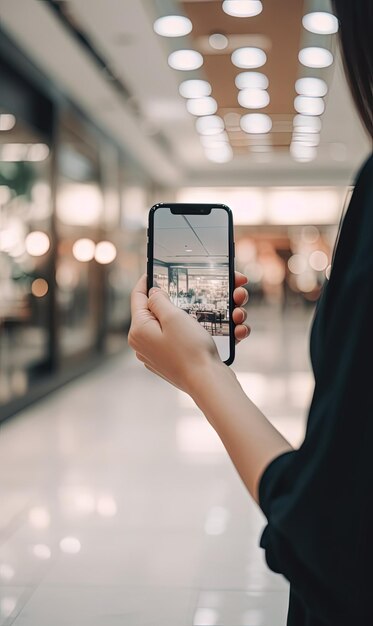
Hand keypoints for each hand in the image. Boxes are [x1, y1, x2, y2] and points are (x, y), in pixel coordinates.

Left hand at [128, 272, 249, 393]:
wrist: (209, 384)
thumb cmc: (190, 350)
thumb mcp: (173, 317)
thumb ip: (159, 300)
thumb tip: (152, 293)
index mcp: (139, 331)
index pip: (138, 297)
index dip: (147, 280)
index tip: (155, 269)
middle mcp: (147, 343)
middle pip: (166, 310)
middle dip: (192, 297)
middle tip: (211, 288)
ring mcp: (163, 354)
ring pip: (186, 324)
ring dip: (211, 314)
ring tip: (236, 311)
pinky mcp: (180, 361)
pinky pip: (194, 339)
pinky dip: (213, 331)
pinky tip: (235, 329)